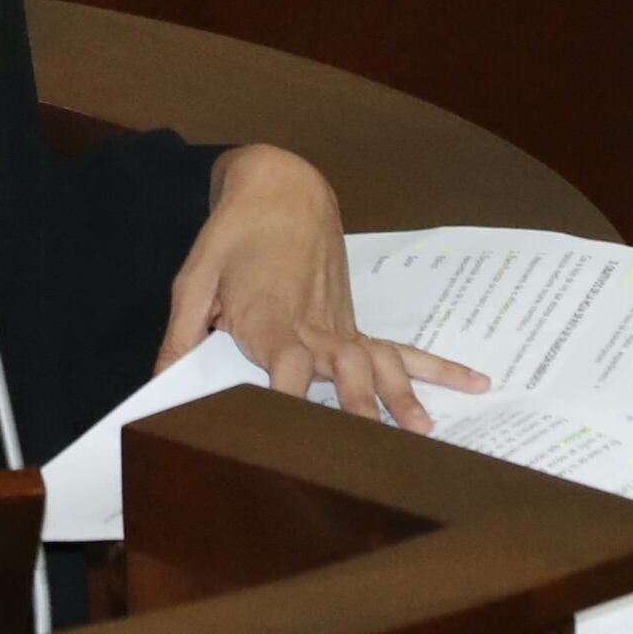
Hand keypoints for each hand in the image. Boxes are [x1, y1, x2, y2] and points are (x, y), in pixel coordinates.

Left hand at [157, 145, 490, 430]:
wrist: (280, 187)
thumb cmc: (232, 234)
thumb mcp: (194, 278)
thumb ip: (180, 334)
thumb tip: (159, 382)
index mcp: (268, 316)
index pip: (285, 362)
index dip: (289, 392)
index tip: (291, 423)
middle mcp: (312, 324)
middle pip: (341, 369)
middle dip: (356, 408)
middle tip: (370, 446)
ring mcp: (340, 323)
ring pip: (377, 363)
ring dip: (399, 396)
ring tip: (421, 431)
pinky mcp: (353, 321)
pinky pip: (398, 346)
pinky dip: (437, 365)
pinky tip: (473, 381)